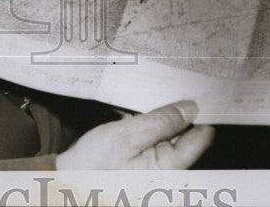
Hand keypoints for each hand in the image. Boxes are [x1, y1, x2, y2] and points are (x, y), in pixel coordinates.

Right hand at [55, 100, 213, 169]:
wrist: (69, 181)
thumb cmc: (95, 163)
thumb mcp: (128, 135)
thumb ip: (162, 121)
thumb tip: (191, 108)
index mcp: (170, 169)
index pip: (200, 136)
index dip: (199, 111)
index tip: (194, 89)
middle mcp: (170, 174)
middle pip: (186, 136)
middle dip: (174, 115)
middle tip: (158, 94)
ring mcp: (159, 173)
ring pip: (171, 138)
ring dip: (158, 121)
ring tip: (137, 113)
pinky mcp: (149, 169)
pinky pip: (157, 145)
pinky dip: (148, 131)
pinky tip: (131, 125)